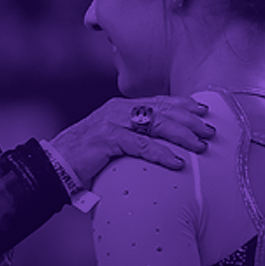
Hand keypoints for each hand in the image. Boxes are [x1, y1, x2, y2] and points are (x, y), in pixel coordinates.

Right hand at [49, 96, 214, 184]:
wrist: (54, 163)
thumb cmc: (84, 155)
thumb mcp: (111, 139)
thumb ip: (132, 136)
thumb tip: (158, 143)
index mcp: (120, 108)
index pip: (157, 102)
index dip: (182, 105)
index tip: (203, 110)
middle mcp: (118, 110)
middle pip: (161, 111)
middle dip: (189, 120)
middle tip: (209, 130)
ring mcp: (112, 123)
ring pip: (156, 125)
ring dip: (182, 135)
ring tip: (200, 145)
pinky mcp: (107, 140)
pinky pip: (141, 146)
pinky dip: (161, 154)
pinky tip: (177, 162)